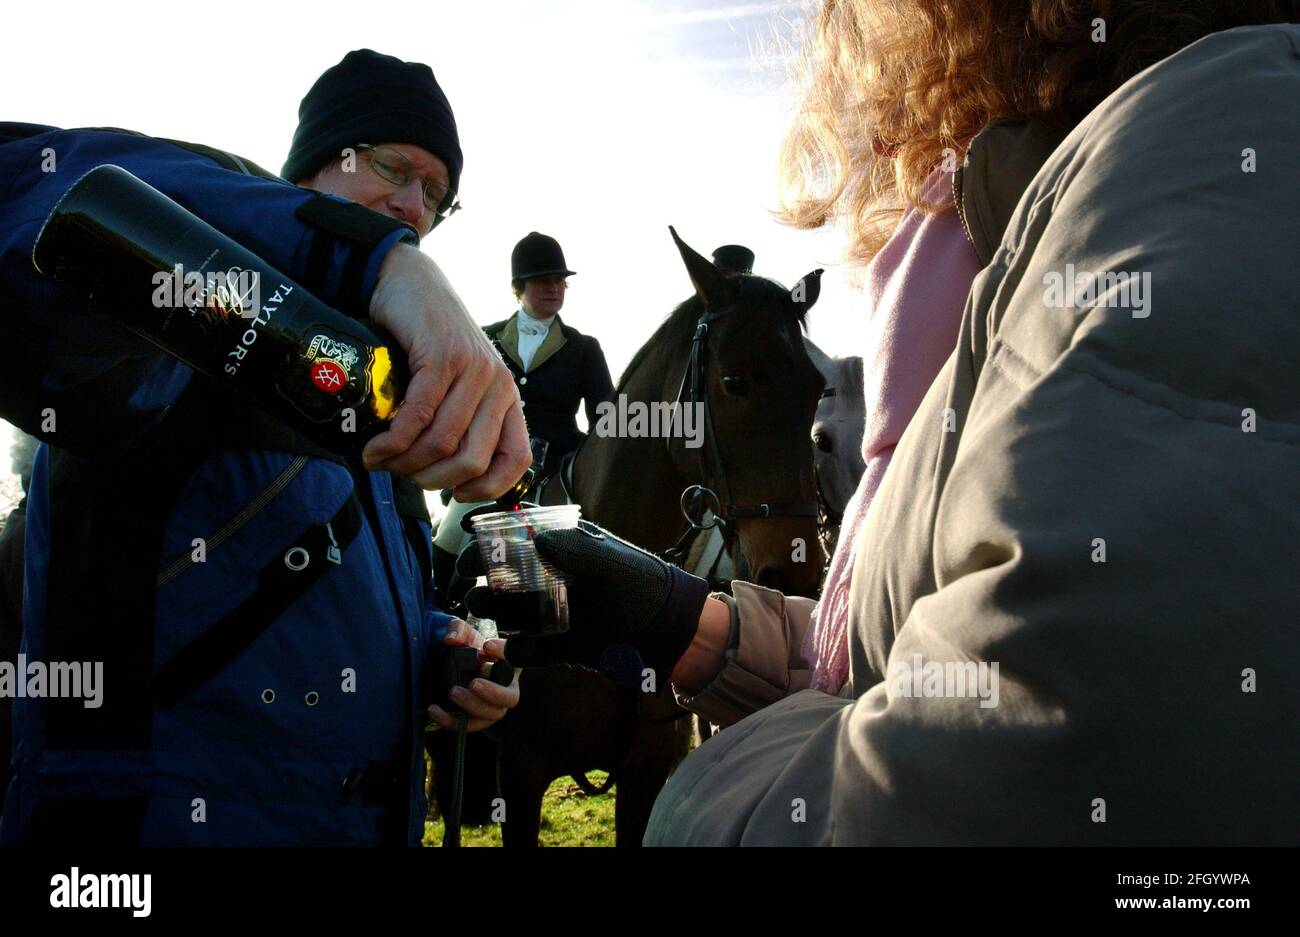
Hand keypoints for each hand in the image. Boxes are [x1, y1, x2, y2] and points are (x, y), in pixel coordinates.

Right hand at [362, 244, 530, 499]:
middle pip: (472, 460)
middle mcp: (498, 385)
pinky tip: (376, 447)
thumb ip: (458, 420)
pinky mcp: (442, 356)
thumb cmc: (427, 337)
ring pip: (442, 442)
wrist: (409, 279)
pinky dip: (392, 441)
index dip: (488, 488)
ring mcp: (473, 369)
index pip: (517, 459)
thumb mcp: (456, 382)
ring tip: (380, 460)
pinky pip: (418, 415)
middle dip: (431, 480)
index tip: (455, 495)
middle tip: (402, 474)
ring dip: (404, 463)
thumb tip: (440, 476)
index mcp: (507, 397)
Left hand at [426, 619, 519, 732]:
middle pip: (510, 697)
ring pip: (492, 714)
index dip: (505, 653)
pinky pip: (468, 726)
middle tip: (473, 683)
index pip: (516, 658)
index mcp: (509, 664)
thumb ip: (457, 630)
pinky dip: (451, 721)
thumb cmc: (468, 649)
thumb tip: (451, 640)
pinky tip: (434, 710)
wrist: (455, 667)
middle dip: (492, 692)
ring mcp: (493, 707)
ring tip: (452, 692)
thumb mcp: (463, 634)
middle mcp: (506, 688)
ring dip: (473, 706)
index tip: (487, 646)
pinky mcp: (476, 719)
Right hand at [456, 520, 709, 684]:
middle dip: (483, 576)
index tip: (471, 541)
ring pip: (511, 611)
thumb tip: (536, 538)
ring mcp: (554, 614)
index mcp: (565, 551)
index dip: (491, 536)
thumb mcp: (612, 563)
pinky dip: (518, 653)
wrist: (667, 632)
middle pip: (506, 575)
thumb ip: (576, 550)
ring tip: (482, 608)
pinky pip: (530, 652)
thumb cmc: (644, 586)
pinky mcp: (560, 648)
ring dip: (492, 609)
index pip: (520, 536)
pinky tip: (516, 650)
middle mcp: (553, 580)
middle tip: (467, 579)